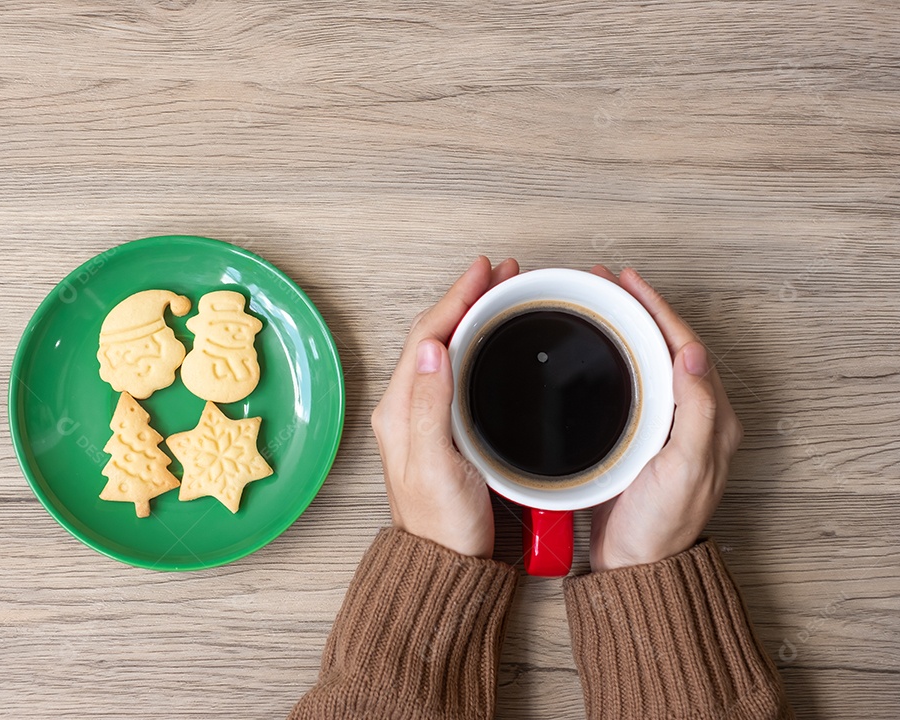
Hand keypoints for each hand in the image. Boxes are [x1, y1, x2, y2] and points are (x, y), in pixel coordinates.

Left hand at [371, 256, 519, 557]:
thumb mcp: (436, 464)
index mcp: (400, 409)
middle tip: (501, 274)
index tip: (483, 272)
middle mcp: (407, 407)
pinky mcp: (445, 428)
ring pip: (446, 349)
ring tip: (501, 293)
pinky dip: (476, 344)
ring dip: (471, 316)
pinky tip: (493, 339)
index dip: (455, 298)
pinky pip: (457, 371)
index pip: (426, 337)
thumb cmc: (442, 524)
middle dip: (466, 298)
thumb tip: (435, 349)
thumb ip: (431, 406)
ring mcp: (425, 416)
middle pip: (435, 335)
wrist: (447, 563)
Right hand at [587, 266, 743, 571]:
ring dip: (624, 329)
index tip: (629, 283)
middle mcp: (691, 417)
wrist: (633, 565)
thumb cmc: (659, 526)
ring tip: (597, 304)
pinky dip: (612, 358)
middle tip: (606, 282)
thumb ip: (697, 411)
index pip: (686, 346)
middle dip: (638, 309)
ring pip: (647, 361)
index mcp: (711, 419)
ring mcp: (664, 426)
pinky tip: (594, 351)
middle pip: (666, 346)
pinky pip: (630, 383)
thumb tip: (696, 354)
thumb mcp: (685, 468)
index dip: (658, 309)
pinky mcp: (639, 437)